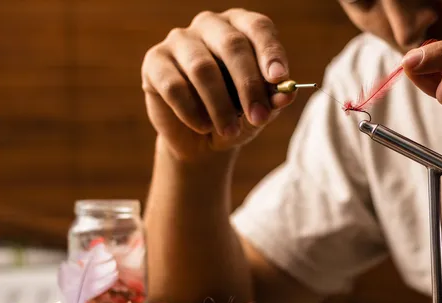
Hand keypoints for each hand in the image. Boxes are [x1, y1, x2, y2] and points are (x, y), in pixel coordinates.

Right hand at [141, 9, 294, 161]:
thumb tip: (287, 94)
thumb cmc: (237, 113)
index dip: (270, 52)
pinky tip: (203, 127)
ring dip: (220, 106)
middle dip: (248, 86)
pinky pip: (174, 86)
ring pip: (202, 68)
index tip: (278, 78)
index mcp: (241, 27)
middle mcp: (210, 25)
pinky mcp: (154, 62)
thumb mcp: (260, 109)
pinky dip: (191, 112)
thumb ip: (273, 99)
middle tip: (259, 117)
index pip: (259, 28)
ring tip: (230, 131)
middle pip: (232, 45)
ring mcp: (179, 40)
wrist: (201, 138)